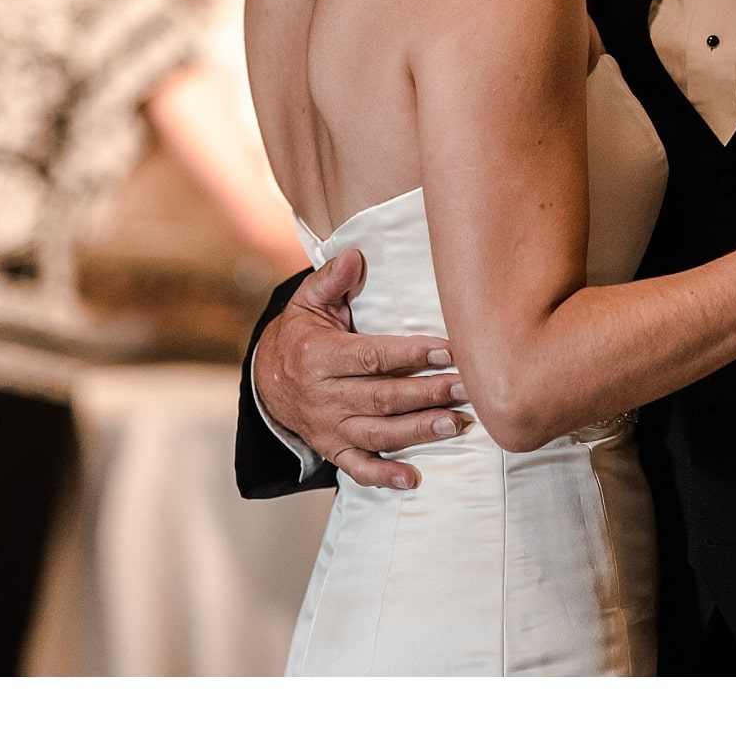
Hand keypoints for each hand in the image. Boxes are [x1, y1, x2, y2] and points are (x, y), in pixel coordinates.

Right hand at [252, 247, 467, 489]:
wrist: (268, 381)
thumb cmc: (302, 335)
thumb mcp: (308, 302)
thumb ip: (331, 279)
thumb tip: (355, 255)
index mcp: (319, 357)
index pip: (371, 356)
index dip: (410, 354)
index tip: (448, 349)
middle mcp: (324, 396)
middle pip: (381, 397)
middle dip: (427, 393)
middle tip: (467, 388)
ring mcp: (329, 427)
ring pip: (377, 433)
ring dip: (418, 431)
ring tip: (455, 424)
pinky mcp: (333, 449)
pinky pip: (358, 468)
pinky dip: (384, 476)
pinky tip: (413, 479)